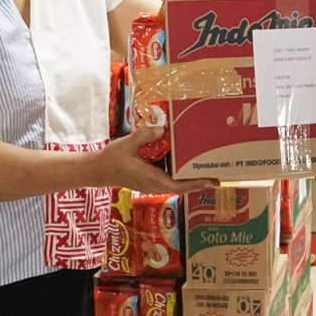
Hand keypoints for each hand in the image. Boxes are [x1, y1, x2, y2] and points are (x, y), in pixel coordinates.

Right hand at [97, 126, 217, 193]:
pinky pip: (168, 178)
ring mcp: (152, 184)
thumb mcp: (127, 143)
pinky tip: (185, 161)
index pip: (179, 186)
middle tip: (217, 173)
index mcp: (151, 179)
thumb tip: (161, 129)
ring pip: (176, 183)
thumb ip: (144, 135)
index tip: (212, 181)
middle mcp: (155, 185)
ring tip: (206, 168)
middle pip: (182, 186)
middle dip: (199, 182)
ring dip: (190, 178)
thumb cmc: (111, 159)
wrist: (97, 170)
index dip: (196, 184)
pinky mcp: (149, 180)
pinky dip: (179, 173)